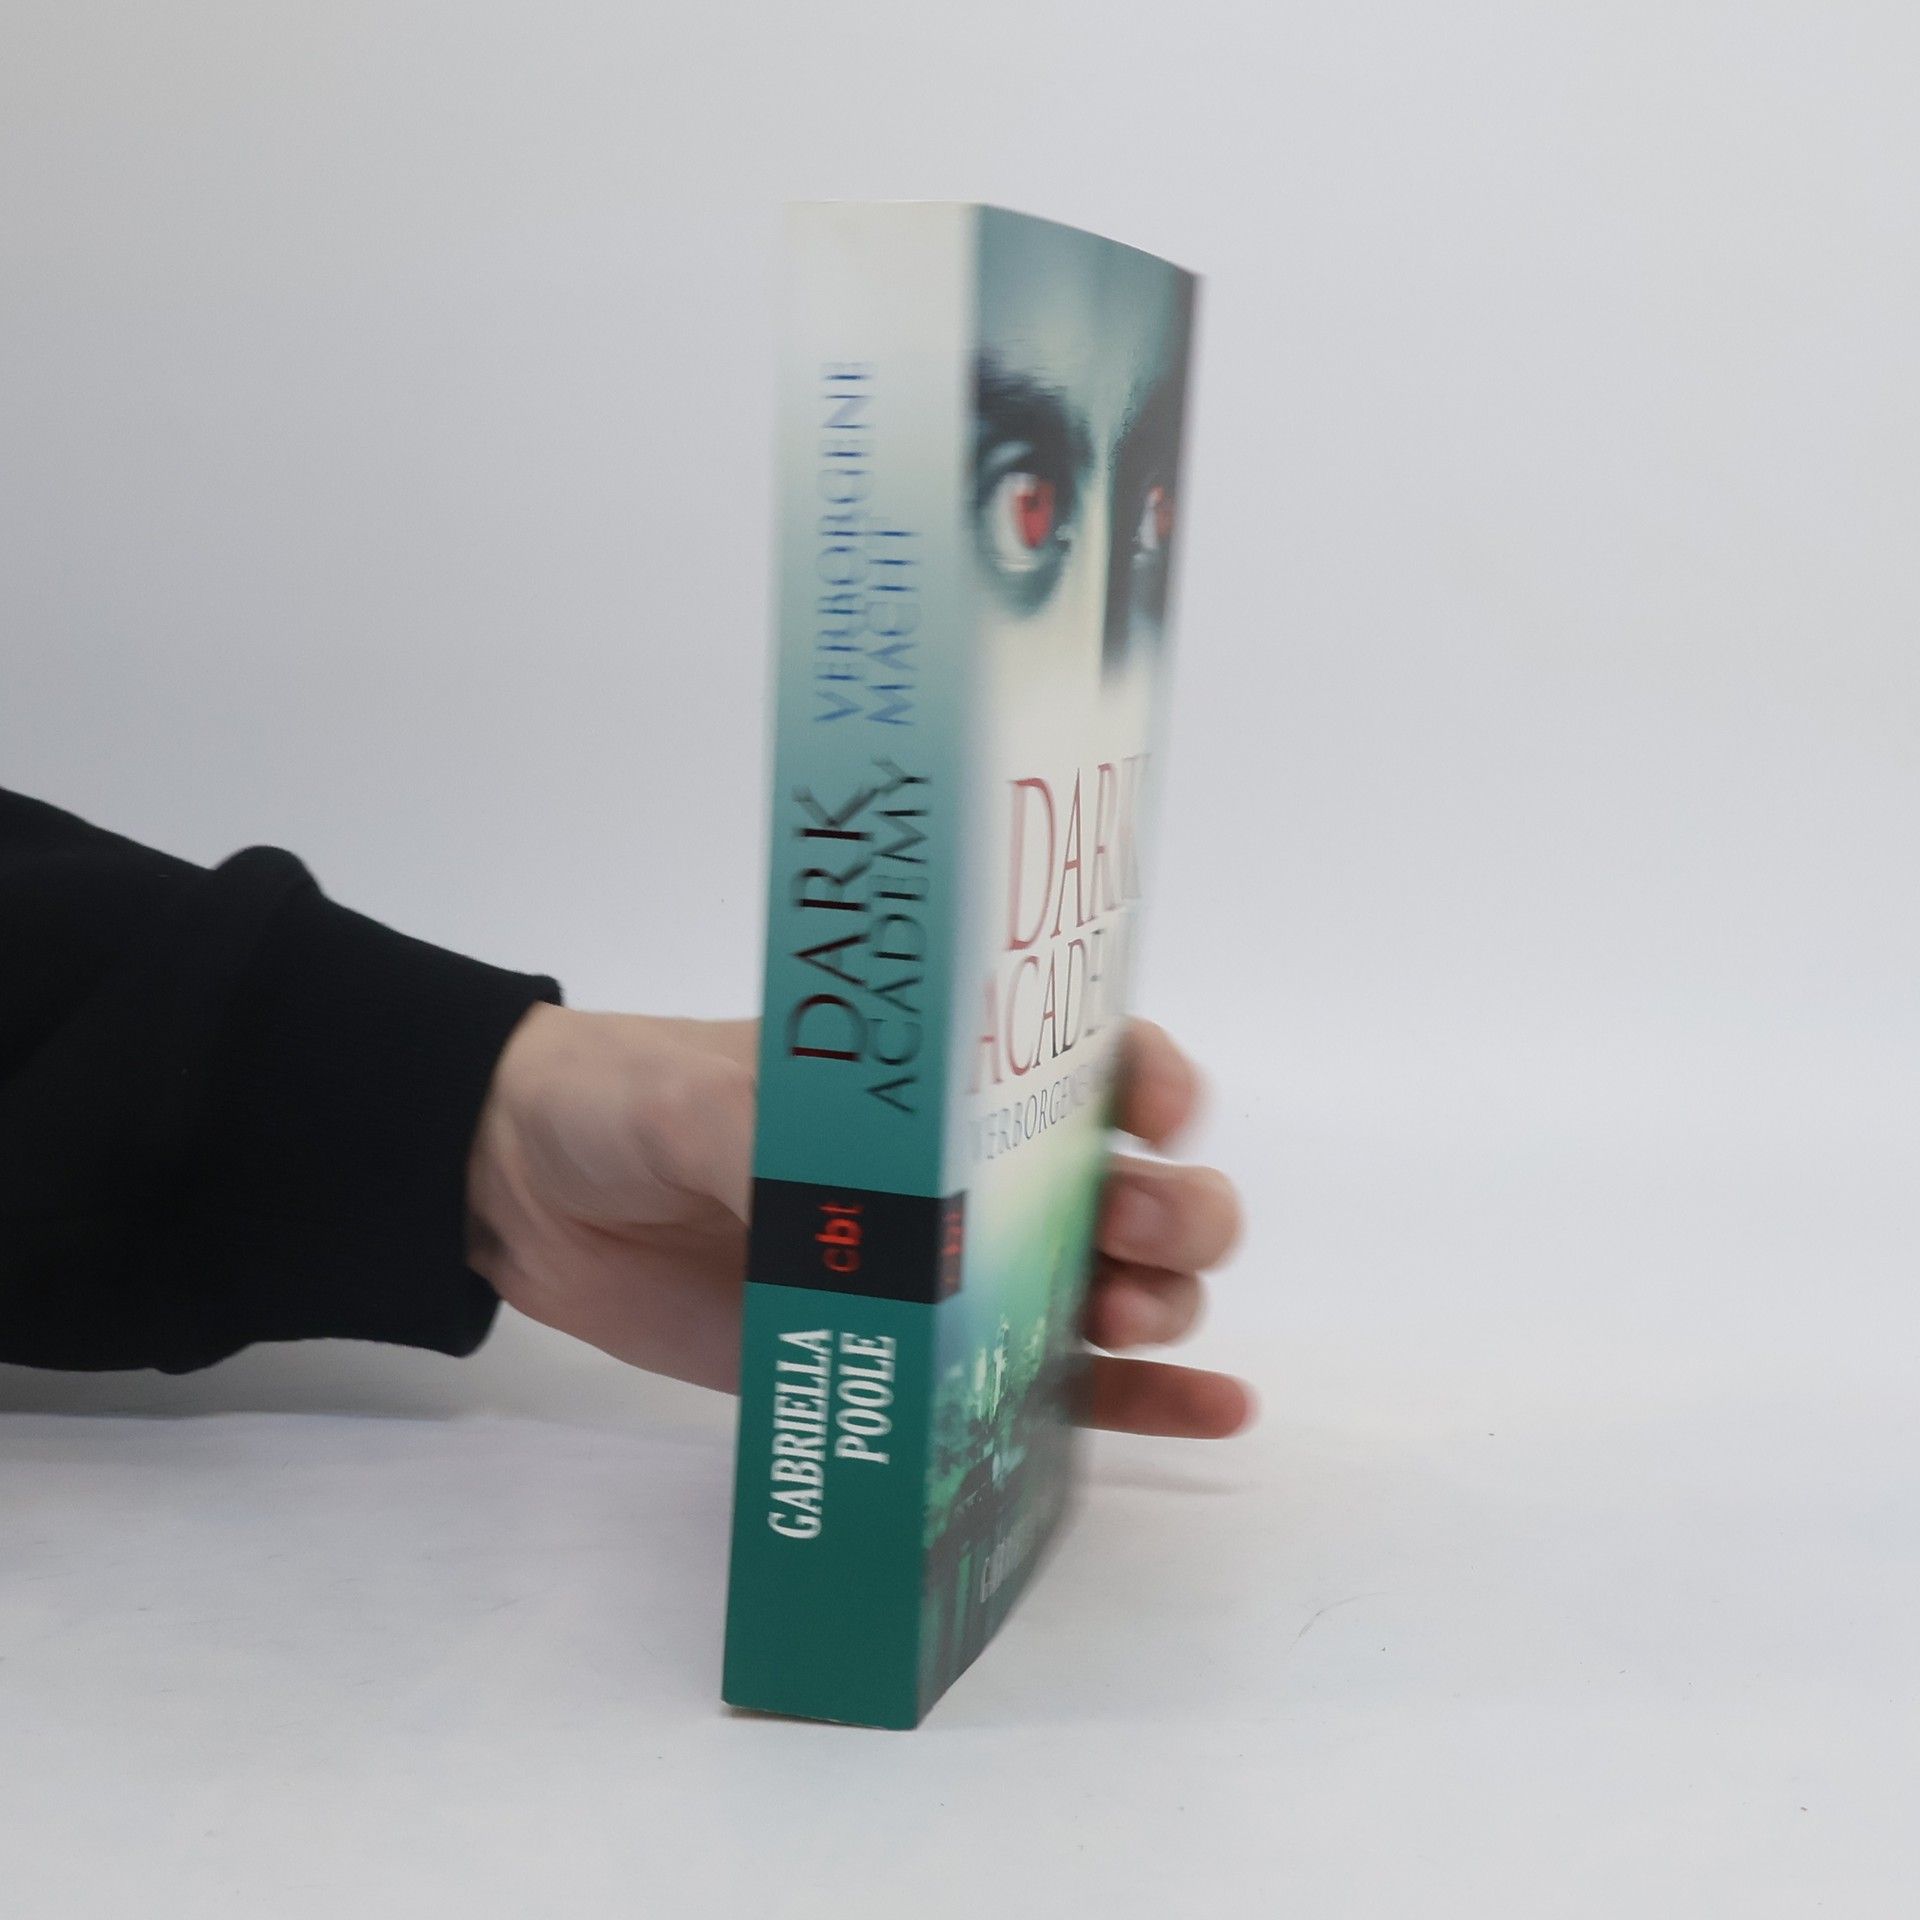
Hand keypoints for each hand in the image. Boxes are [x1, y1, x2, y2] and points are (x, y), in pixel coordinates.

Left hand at [467, 1007, 1252, 1437]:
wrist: (532, 1191)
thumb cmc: (632, 1100)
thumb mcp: (704, 1096)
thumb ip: (787, 1144)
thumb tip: (871, 1209)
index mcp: (940, 1076)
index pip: (1089, 1062)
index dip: (1149, 1081)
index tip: (1158, 1112)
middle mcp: (974, 1173)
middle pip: (1132, 1185)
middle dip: (1170, 1206)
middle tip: (1130, 1231)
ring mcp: (954, 1276)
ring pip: (1113, 1287)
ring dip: (1161, 1301)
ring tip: (1130, 1318)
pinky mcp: (919, 1365)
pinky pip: (1053, 1388)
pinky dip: (1139, 1402)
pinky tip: (1213, 1411)